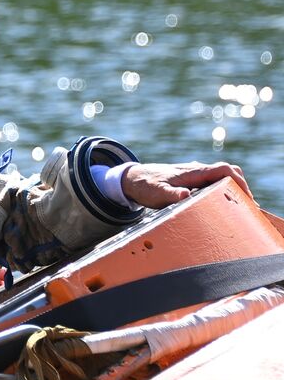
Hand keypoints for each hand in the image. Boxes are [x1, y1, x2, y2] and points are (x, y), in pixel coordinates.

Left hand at [120, 161, 250, 207]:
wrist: (133, 179)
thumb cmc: (146, 186)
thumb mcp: (156, 193)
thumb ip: (170, 195)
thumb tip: (186, 195)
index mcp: (194, 172)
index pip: (224, 170)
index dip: (239, 182)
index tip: (246, 198)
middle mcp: (198, 170)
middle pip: (229, 172)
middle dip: (241, 187)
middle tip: (246, 207)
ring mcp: (196, 174)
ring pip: (222, 177)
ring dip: (233, 190)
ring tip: (238, 209)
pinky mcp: (193, 180)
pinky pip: (214, 182)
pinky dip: (223, 191)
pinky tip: (223, 206)